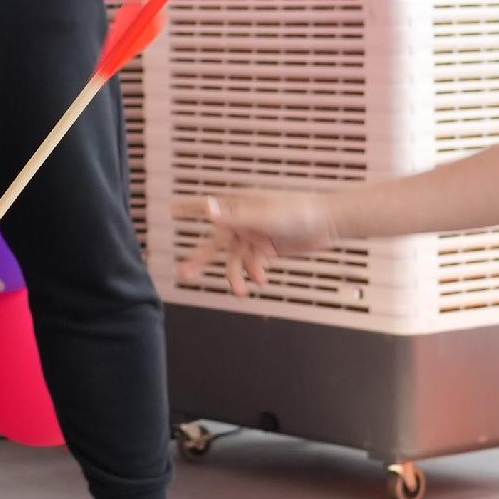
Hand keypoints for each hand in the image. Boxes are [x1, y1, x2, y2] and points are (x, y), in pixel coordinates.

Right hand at [182, 187, 335, 289]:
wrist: (327, 224)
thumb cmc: (299, 213)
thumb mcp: (264, 216)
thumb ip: (235, 216)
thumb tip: (207, 209)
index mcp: (238, 206)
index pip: (207, 206)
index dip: (188, 208)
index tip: (170, 209)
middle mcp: (243, 221)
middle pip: (215, 242)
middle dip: (199, 259)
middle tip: (183, 273)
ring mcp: (254, 235)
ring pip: (235, 259)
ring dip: (236, 276)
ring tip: (240, 292)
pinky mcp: (266, 248)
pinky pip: (252, 265)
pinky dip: (254, 273)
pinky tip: (261, 281)